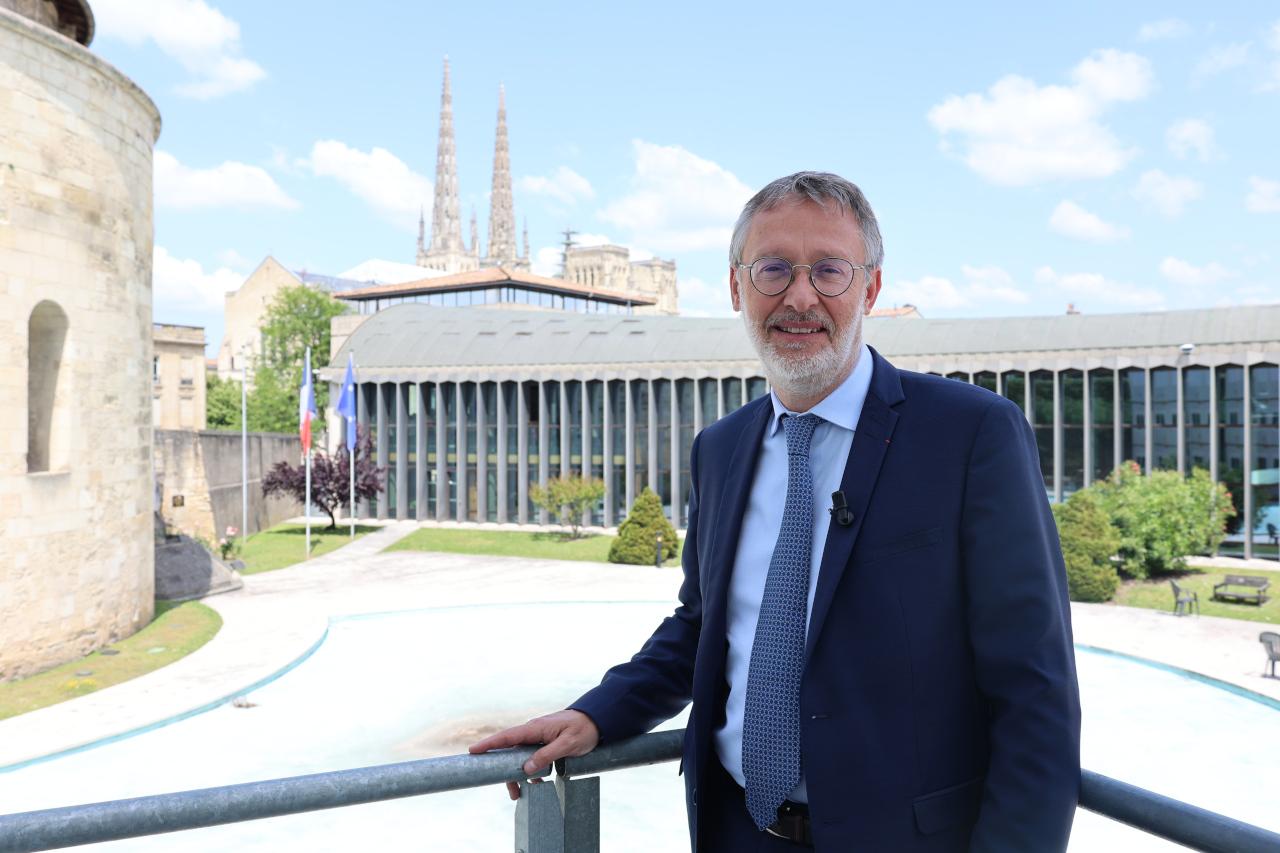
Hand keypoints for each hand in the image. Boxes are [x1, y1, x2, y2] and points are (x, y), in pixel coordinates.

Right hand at [468, 710, 600, 799]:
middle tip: (508, 790)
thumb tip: (526, 769)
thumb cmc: (583, 729)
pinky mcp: (544, 744)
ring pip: (520, 758)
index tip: (473, 751)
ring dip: (518, 776)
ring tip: (520, 794)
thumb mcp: (567, 744)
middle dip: (504, 770)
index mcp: (536, 728)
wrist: (598, 721)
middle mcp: (533, 732)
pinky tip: (536, 785)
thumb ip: (547, 755)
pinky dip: (530, 773)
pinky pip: (531, 759)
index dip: (489, 744)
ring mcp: (537, 738)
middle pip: (510, 751)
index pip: (507, 736)